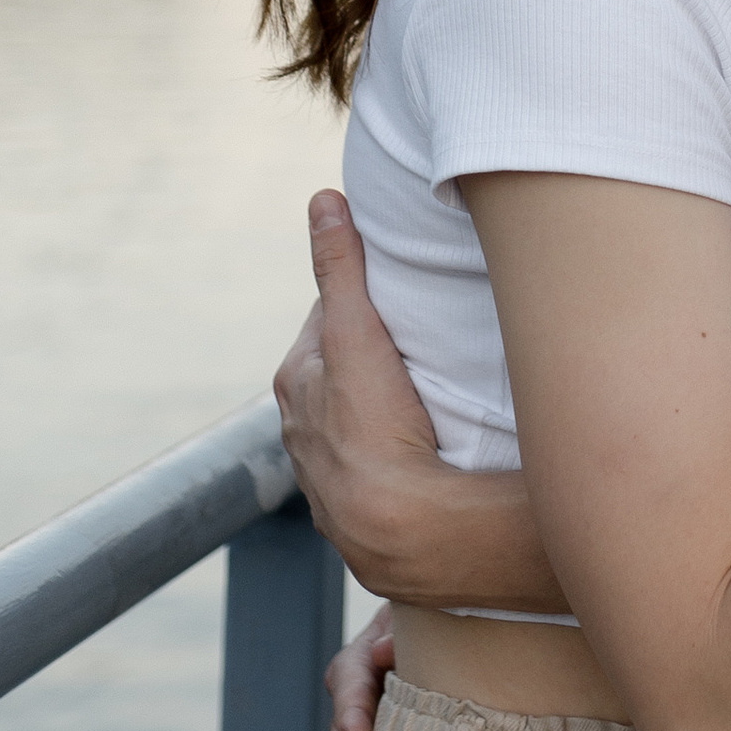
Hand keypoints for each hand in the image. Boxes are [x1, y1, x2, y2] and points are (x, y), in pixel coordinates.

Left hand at [275, 192, 446, 590]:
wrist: (405, 532)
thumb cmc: (376, 429)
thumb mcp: (356, 333)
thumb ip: (342, 268)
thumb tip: (323, 199)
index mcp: (298, 382)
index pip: (329, 322)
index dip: (363, 303)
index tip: (398, 296)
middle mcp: (302, 430)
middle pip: (342, 371)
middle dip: (374, 354)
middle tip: (423, 342)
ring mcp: (330, 475)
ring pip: (359, 420)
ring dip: (387, 407)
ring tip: (432, 398)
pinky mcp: (361, 512)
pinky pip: (378, 467)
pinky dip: (397, 454)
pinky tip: (428, 453)